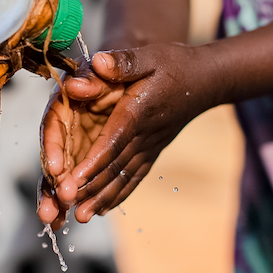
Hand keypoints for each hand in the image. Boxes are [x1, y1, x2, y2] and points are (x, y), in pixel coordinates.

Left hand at [37, 43, 214, 227]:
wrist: (205, 80)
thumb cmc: (173, 64)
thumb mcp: (149, 56)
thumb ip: (123, 62)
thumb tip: (98, 62)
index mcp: (136, 112)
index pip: (112, 142)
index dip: (92, 163)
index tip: (72, 181)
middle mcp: (143, 135)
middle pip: (114, 166)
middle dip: (90, 187)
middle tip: (67, 207)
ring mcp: (149, 147)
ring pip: (123, 177)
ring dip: (101, 197)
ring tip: (80, 217)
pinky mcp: (152, 152)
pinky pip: (134, 177)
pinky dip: (118, 194)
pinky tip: (102, 209)